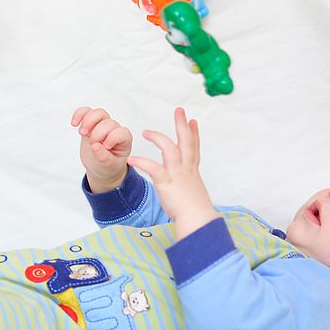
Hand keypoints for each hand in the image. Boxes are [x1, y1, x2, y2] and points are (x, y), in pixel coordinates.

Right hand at [71, 106, 132, 192]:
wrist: (100, 166)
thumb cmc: (108, 166)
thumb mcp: (108, 166)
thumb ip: (104, 157)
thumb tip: (95, 146)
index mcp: (124, 140)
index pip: (121, 132)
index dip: (112, 137)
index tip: (105, 147)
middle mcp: (115, 130)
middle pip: (108, 122)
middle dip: (98, 133)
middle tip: (92, 144)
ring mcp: (103, 125)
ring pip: (99, 113)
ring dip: (88, 121)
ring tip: (82, 133)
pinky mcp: (91, 124)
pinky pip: (86, 111)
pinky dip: (79, 114)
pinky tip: (74, 123)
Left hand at [128, 107, 217, 239]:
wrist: (197, 219)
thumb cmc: (195, 211)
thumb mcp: (193, 194)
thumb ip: (187, 188)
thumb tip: (185, 191)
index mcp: (192, 171)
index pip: (194, 147)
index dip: (193, 133)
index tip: (192, 121)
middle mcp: (186, 169)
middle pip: (186, 141)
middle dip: (182, 124)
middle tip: (179, 110)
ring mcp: (177, 174)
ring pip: (169, 148)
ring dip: (158, 137)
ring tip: (145, 132)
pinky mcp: (167, 182)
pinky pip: (153, 168)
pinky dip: (141, 162)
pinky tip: (131, 159)